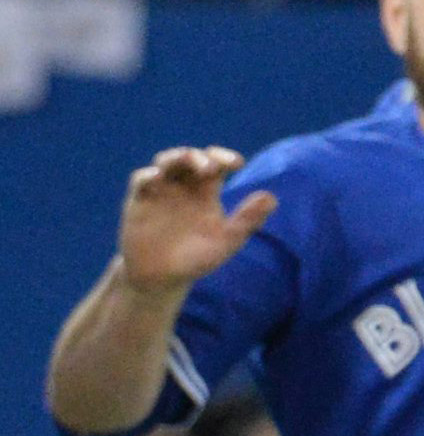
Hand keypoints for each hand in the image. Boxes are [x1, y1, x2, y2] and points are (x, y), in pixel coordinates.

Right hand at [117, 148, 274, 295]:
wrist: (162, 278)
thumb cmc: (197, 258)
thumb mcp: (227, 240)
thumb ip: (248, 220)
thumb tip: (272, 197)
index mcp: (205, 191)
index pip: (216, 164)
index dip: (224, 157)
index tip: (237, 163)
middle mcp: (182, 186)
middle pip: (190, 157)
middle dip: (201, 156)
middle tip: (212, 168)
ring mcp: (160, 191)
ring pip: (165, 162)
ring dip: (176, 158)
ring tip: (191, 164)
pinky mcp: (138, 201)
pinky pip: (140, 180)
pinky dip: (148, 175)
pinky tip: (157, 177)